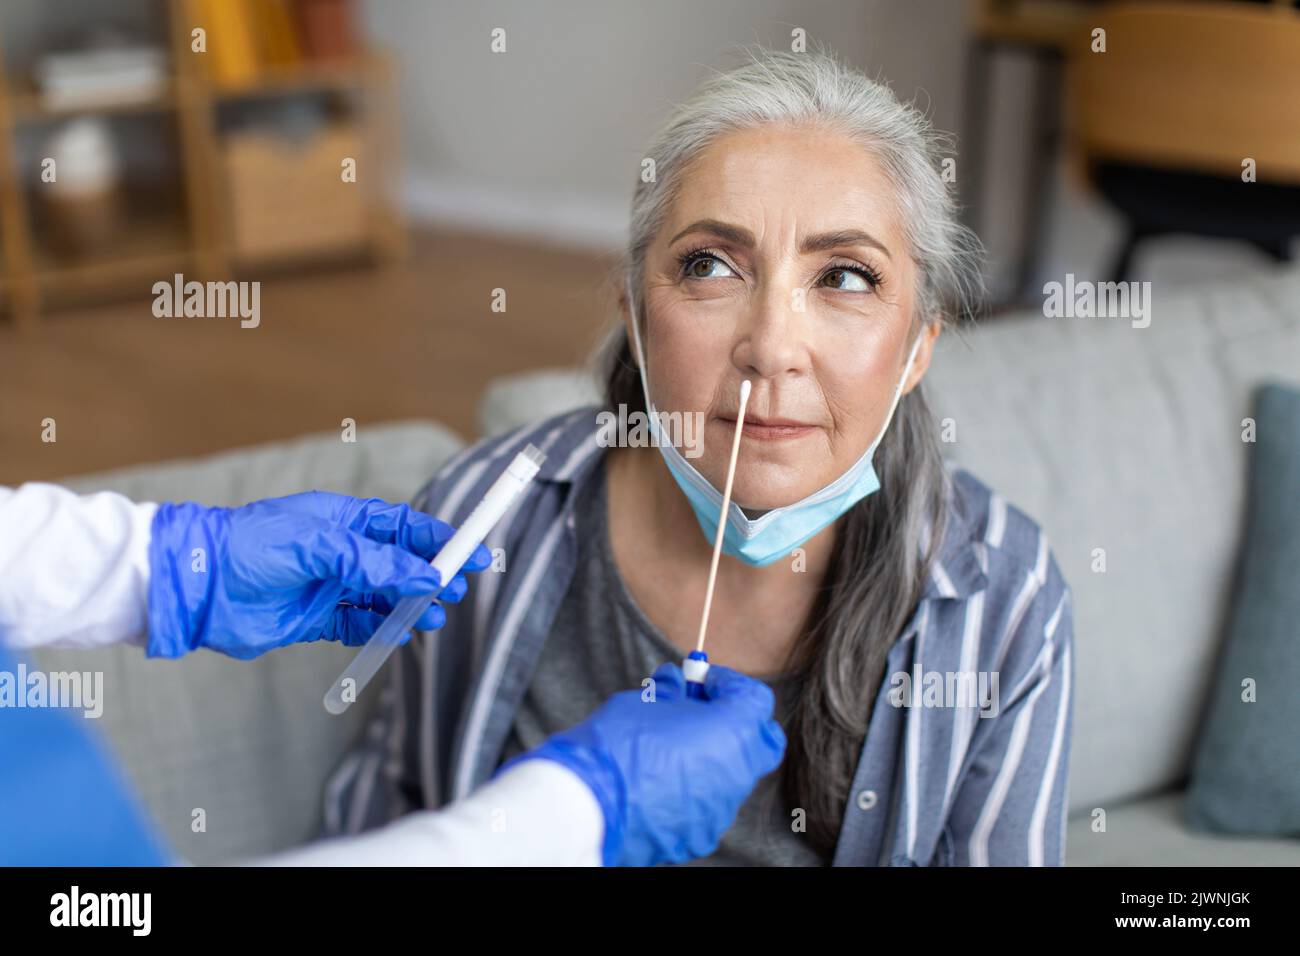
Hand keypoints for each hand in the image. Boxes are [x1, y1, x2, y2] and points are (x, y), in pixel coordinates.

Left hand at [146, 491, 491, 659]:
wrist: (197, 586)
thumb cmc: (250, 547)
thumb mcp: (317, 544)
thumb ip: (372, 561)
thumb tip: (423, 576)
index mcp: (343, 521)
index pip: (403, 527)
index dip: (439, 539)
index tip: (471, 551)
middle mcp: (340, 552)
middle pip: (401, 563)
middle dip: (432, 575)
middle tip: (457, 590)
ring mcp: (330, 586)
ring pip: (385, 597)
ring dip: (410, 605)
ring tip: (433, 617)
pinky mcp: (316, 620)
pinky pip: (360, 625)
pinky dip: (382, 629)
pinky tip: (400, 632)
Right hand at [505, 662, 785, 865]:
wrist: (588, 804)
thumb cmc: (618, 743)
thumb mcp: (647, 699)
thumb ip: (674, 692)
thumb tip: (679, 684)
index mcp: (733, 733)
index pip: (755, 698)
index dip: (729, 683)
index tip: (701, 680)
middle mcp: (737, 774)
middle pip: (761, 740)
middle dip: (738, 721)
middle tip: (702, 710)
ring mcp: (721, 809)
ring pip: (733, 774)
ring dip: (713, 755)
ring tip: (670, 746)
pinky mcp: (700, 834)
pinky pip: (708, 803)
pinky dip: (694, 787)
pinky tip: (659, 780)